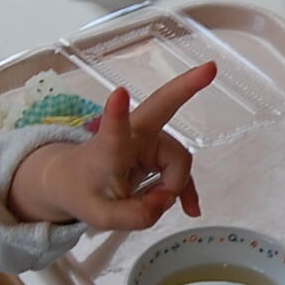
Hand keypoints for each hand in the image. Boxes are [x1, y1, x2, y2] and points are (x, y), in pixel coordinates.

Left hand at [13, 63, 214, 230]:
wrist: (73, 180)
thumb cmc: (82, 190)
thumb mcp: (101, 217)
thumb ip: (135, 215)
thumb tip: (165, 201)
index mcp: (108, 148)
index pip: (113, 130)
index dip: (116, 113)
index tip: (119, 93)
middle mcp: (132, 135)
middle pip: (161, 108)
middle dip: (186, 87)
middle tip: (210, 68)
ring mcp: (150, 139)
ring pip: (178, 162)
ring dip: (170, 188)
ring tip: (149, 205)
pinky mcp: (161, 150)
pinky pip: (182, 170)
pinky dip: (184, 190)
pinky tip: (191, 209)